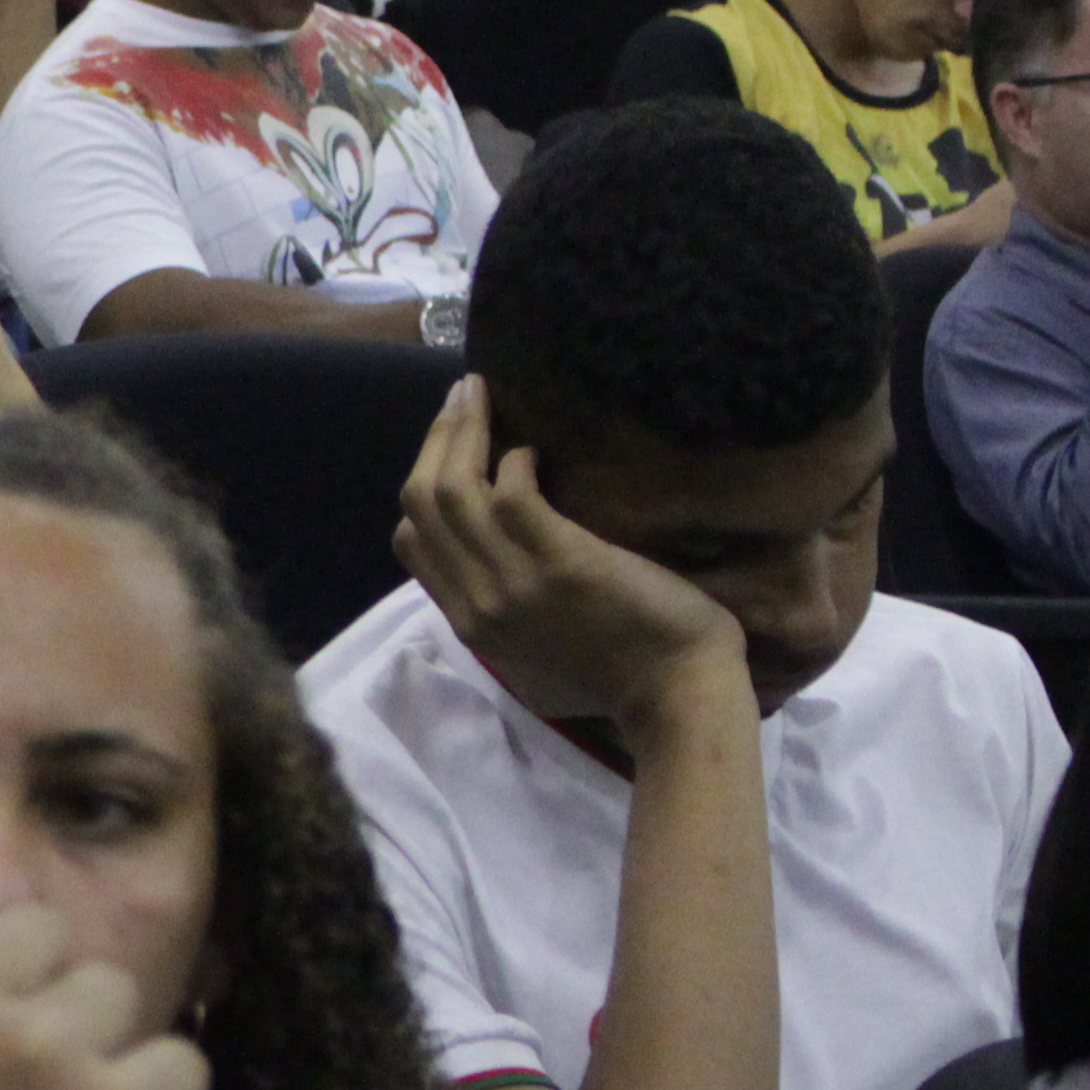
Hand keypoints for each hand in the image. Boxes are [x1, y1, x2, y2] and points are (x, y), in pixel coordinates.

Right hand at [394, 374, 748, 735]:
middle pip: (423, 505)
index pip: (412, 542)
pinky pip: (511, 495)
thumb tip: (500, 566)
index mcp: (471, 624)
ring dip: (463, 431)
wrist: (677, 696)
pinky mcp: (561, 563)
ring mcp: (515, 584)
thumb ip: (507, 616)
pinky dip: (514, 461)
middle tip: (463, 395)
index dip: (424, 484)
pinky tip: (534, 450)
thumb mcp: (536, 660)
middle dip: (437, 440)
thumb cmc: (621, 678)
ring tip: (481, 393)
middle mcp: (478, 604)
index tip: (452, 449)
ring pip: (455, 492)